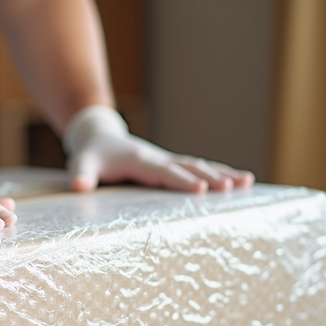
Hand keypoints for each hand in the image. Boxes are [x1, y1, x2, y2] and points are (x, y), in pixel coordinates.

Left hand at [64, 106, 254, 192]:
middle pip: (188, 167)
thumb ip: (80, 175)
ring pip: (199, 165)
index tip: (200, 189)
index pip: (163, 172)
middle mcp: (158, 158)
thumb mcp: (81, 163)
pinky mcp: (172, 164)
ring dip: (221, 173)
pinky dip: (220, 172)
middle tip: (232, 188)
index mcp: (139, 160)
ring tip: (246, 182)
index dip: (180, 180)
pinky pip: (199, 167)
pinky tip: (241, 180)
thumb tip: (78, 187)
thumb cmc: (91, 155)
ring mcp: (167, 160)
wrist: (99, 137)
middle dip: (210, 177)